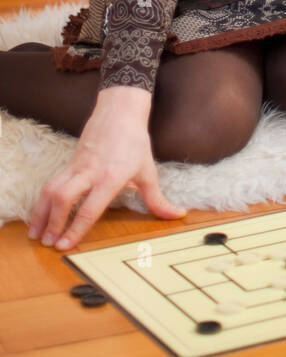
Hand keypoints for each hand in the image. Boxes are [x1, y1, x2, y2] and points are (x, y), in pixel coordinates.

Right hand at [27, 92, 185, 249]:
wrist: (120, 110)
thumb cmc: (135, 141)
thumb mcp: (148, 171)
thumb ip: (157, 199)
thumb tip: (177, 215)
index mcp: (111, 177)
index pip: (90, 208)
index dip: (76, 228)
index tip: (65, 245)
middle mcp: (90, 172)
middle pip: (64, 198)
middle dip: (53, 223)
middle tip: (48, 244)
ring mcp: (77, 166)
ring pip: (51, 190)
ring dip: (41, 214)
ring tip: (36, 235)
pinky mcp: (69, 162)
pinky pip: (51, 183)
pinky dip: (42, 201)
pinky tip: (38, 215)